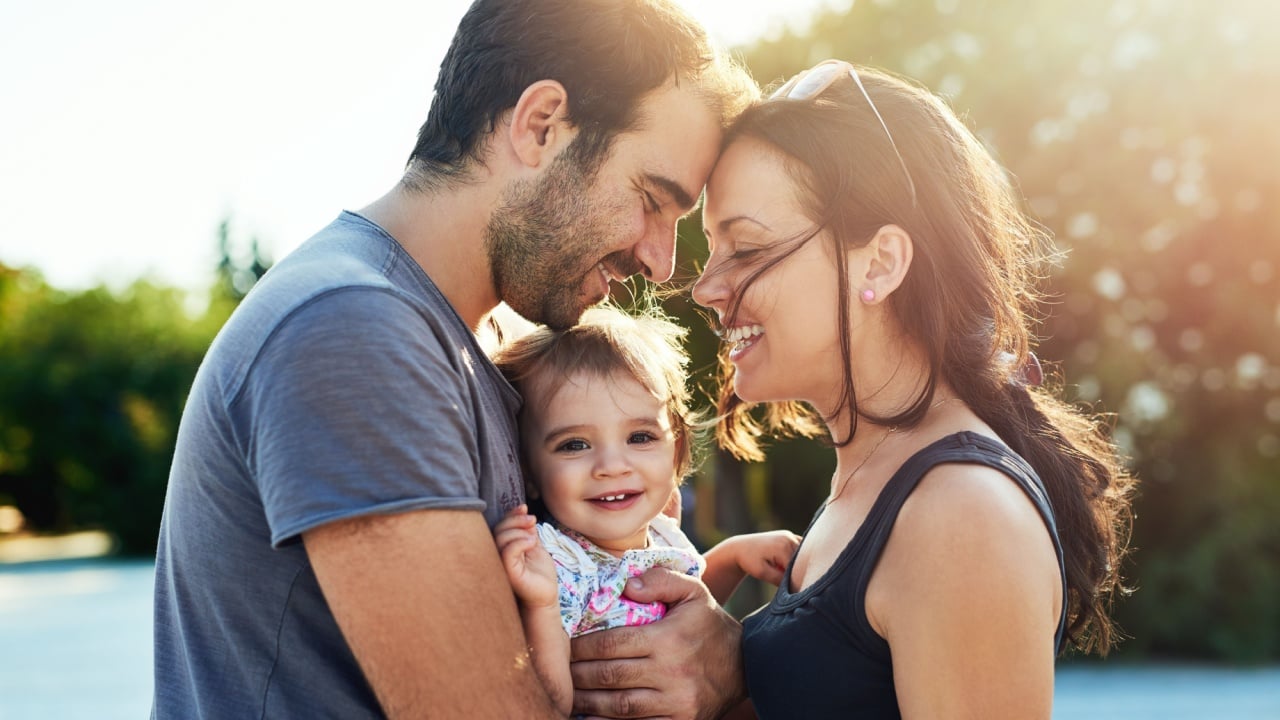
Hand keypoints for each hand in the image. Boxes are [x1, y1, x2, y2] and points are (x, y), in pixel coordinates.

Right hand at [494, 505, 557, 607]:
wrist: (546, 595)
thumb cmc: (539, 573)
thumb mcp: (534, 546)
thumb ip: (527, 531)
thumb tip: (524, 511)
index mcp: (503, 548)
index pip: (500, 526)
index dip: (510, 514)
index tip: (524, 508)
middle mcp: (498, 556)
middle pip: (498, 530)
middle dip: (515, 520)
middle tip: (532, 520)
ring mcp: (501, 564)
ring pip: (501, 538)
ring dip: (518, 530)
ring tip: (533, 536)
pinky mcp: (508, 573)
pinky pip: (508, 552)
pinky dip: (520, 542)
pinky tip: (531, 542)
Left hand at [570, 568, 744, 719]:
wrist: (748, 666)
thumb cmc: (709, 625)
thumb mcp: (693, 591)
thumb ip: (660, 580)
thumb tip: (627, 585)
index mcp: (669, 639)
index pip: (612, 644)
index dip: (582, 647)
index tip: (564, 646)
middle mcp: (671, 673)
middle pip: (610, 677)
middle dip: (578, 676)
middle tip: (558, 672)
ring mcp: (675, 703)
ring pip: (619, 707)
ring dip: (588, 703)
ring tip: (568, 696)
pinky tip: (592, 716)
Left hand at [730, 530, 800, 586]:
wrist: (740, 547)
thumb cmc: (749, 561)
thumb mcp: (762, 573)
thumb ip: (780, 579)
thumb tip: (796, 586)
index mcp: (783, 547)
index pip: (798, 568)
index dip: (796, 579)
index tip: (790, 588)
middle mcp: (789, 538)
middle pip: (802, 560)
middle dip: (798, 571)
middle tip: (789, 581)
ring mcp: (790, 535)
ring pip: (803, 554)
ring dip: (799, 564)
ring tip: (785, 572)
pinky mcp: (789, 536)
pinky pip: (800, 548)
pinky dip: (798, 557)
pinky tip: (787, 565)